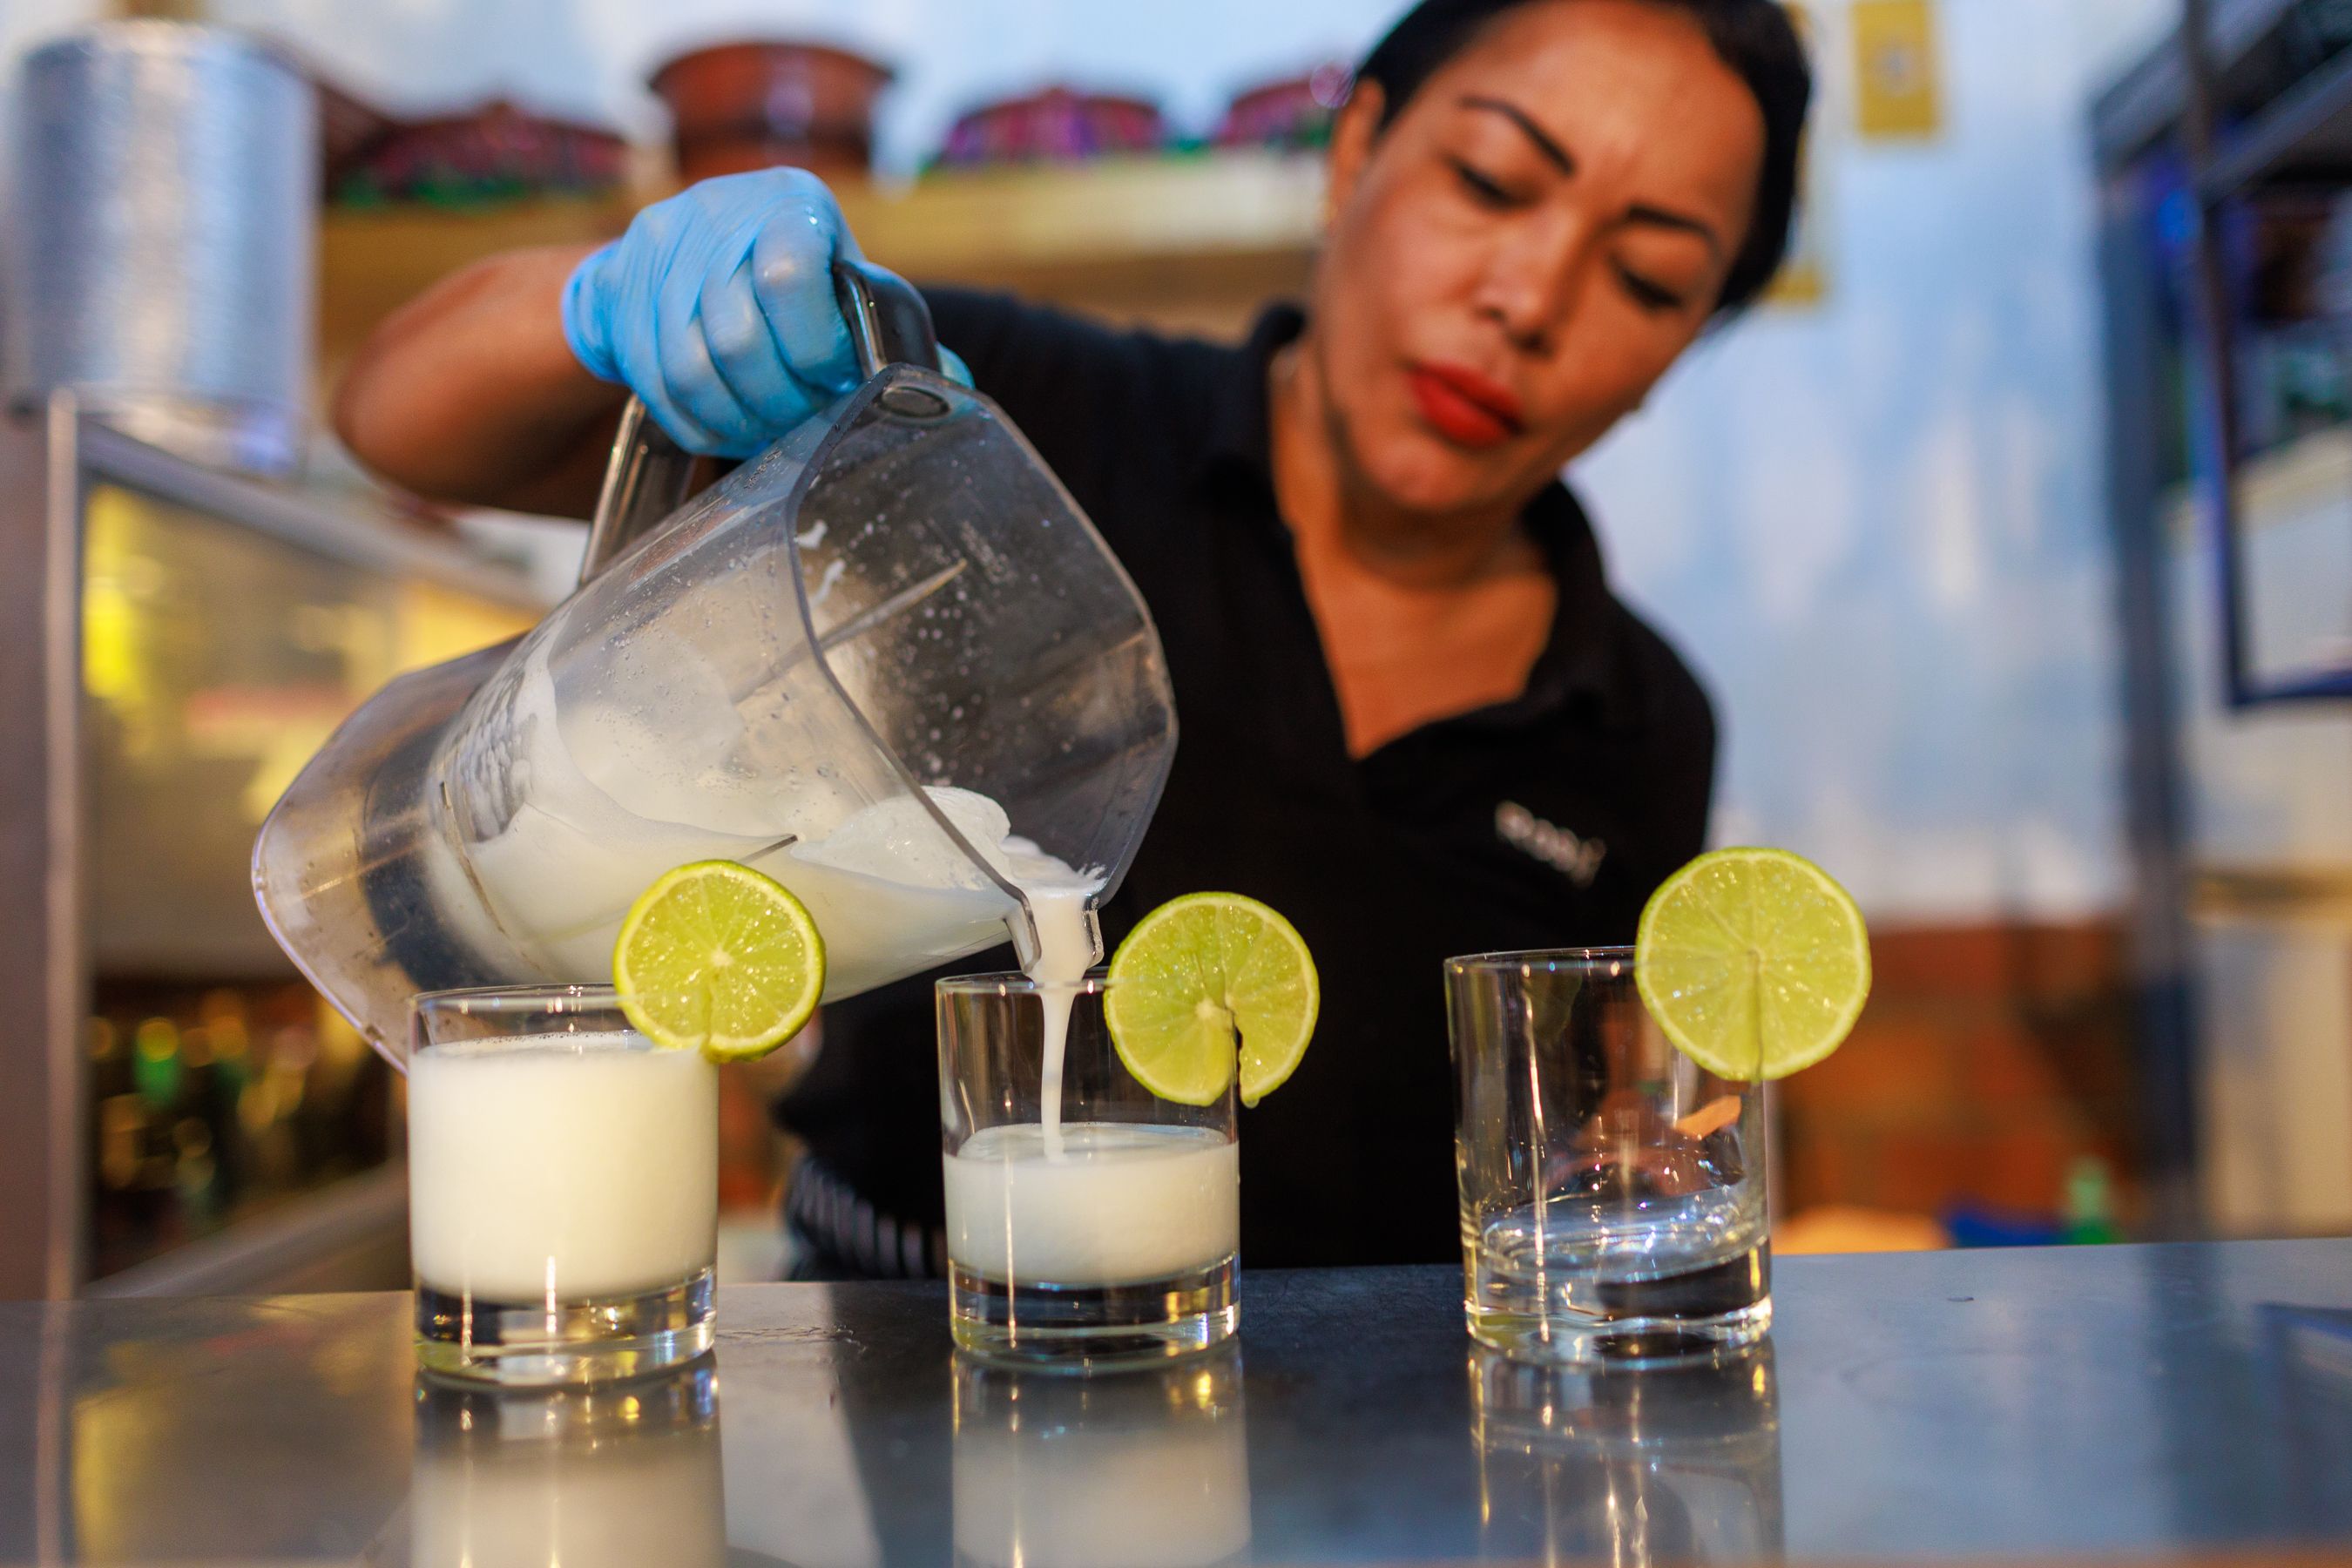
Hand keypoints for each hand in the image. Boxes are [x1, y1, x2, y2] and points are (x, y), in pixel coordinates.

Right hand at [560, 169, 865, 456]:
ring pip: (690, 374)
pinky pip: (656, 388)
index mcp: (788, 202)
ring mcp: (658, 251)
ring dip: (737, 421)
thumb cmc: (791, 270)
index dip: (815, 350)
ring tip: (768, 430)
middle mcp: (715, 213)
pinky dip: (701, 424)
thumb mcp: (838, 273)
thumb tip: (927, 383)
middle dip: (779, 401)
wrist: (687, 245)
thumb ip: (872, 321)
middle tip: (802, 419)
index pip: (788, 279)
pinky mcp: (614, 289)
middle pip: (736, 340)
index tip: (833, 379)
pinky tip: (729, 427)